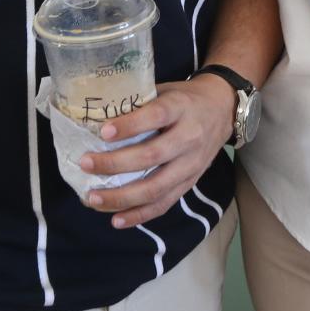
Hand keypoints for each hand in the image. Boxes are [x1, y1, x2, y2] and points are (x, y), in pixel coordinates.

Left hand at [77, 74, 233, 227]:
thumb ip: (138, 101)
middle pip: (152, 156)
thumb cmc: (184, 98)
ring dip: (122, 197)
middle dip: (115, 164)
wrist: (223, 109)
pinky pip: (164, 203)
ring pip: (156, 187)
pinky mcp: (190, 183)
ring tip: (94, 198)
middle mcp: (189, 137)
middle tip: (86, 164)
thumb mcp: (166, 90)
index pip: (156, 116)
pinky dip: (139, 214)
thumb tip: (96, 113)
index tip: (103, 132)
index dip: (130, 125)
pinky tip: (116, 219)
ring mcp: (191, 164)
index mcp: (181, 108)